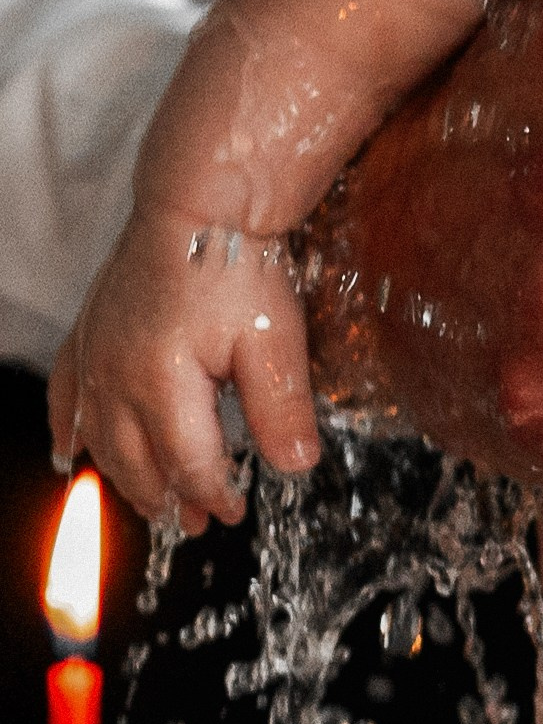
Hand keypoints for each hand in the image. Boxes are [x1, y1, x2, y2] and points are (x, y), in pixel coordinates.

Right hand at [52, 212, 315, 536]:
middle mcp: (116, 379)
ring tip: (151, 500)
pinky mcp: (90, 329)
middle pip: (137, 460)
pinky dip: (69, 426)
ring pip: (101, 437)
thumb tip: (296, 468)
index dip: (213, 494)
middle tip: (192, 523)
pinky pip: (67, 392)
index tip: (234, 511)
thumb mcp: (273, 340)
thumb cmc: (236, 264)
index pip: (188, 463)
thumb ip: (280, 409)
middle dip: (166, 497)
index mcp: (161, 387)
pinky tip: (72, 447)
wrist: (198, 200)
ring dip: (124, 475)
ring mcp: (96, 355)